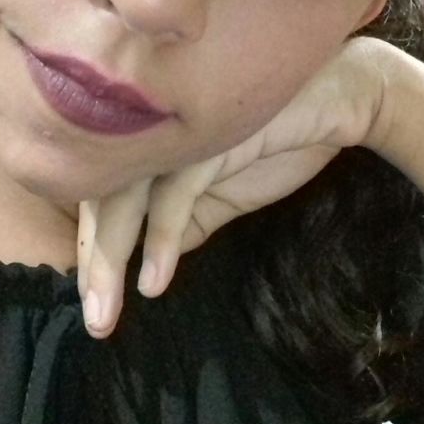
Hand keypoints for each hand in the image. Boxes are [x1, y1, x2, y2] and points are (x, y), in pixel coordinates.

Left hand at [77, 37, 390, 337]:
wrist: (337, 99)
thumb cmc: (274, 139)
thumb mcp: (220, 192)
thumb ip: (183, 219)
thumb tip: (143, 260)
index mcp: (149, 141)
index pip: (98, 196)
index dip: (87, 249)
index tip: (88, 302)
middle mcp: (151, 131)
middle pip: (98, 199)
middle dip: (91, 263)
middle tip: (94, 324)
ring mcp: (175, 130)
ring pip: (123, 197)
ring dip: (110, 258)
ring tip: (105, 314)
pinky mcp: (208, 135)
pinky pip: (173, 191)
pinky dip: (160, 238)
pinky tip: (154, 282)